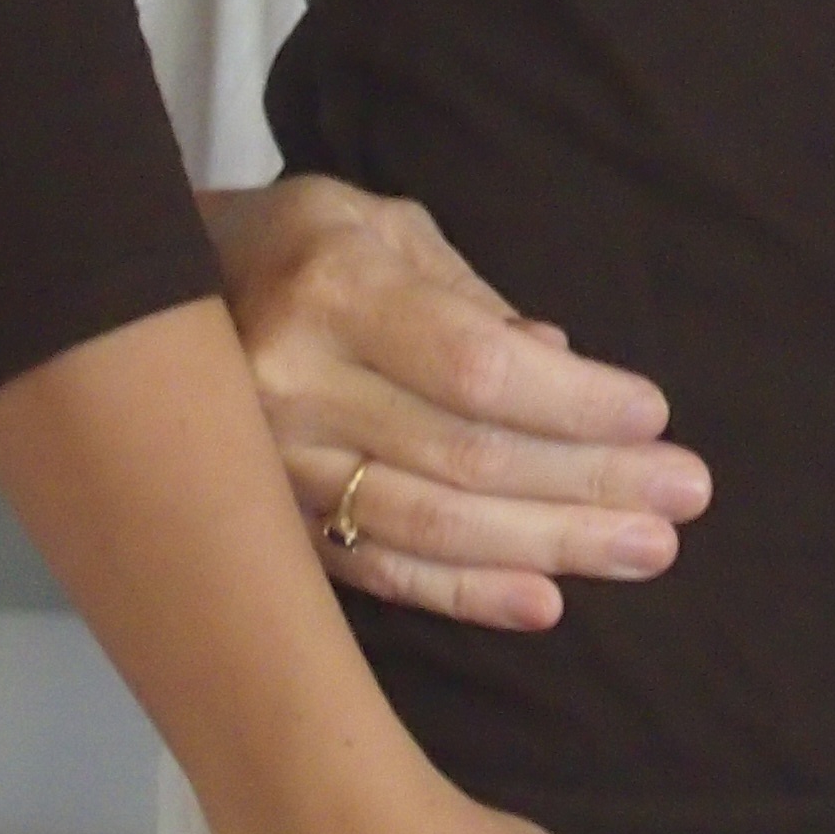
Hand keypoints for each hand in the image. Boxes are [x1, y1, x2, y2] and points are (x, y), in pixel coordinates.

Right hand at [205, 175, 709, 627]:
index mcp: (333, 291)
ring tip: (646, 550)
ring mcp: (274, 468)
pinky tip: (543, 602)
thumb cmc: (302, 248)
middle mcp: (293, 386)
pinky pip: (378, 573)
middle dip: (588, 483)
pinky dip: (465, 594)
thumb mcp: (386, 230)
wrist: (150, 302)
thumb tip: (558, 363)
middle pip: (467, 455)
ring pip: (431, 525)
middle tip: (684, 498)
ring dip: (550, 545)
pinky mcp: (272, 525)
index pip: (476, 366)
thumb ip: (472, 298)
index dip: (572, 402)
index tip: (655, 418)